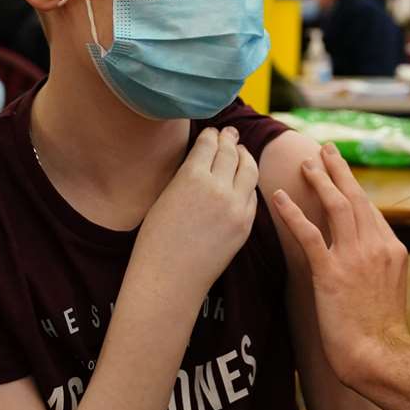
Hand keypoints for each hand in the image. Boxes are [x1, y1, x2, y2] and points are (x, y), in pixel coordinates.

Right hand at [135, 127, 259, 297]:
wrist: (169, 278)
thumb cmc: (156, 239)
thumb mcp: (166, 196)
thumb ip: (188, 175)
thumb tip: (204, 158)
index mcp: (192, 176)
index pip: (209, 143)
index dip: (211, 134)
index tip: (212, 131)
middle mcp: (218, 188)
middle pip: (231, 152)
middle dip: (230, 140)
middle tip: (230, 133)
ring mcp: (236, 207)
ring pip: (249, 169)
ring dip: (245, 156)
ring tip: (241, 151)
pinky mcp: (245, 225)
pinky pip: (252, 195)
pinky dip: (248, 183)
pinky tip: (243, 181)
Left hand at [270, 144, 409, 386]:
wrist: (379, 355)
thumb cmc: (381, 331)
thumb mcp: (390, 288)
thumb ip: (379, 264)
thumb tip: (365, 253)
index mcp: (392, 249)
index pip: (370, 210)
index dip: (353, 188)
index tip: (340, 173)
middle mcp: (376, 246)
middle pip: (356, 197)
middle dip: (339, 170)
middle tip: (325, 149)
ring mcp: (355, 258)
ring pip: (336, 206)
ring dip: (320, 181)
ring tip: (305, 164)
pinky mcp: (331, 273)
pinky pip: (309, 235)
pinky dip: (293, 213)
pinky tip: (279, 198)